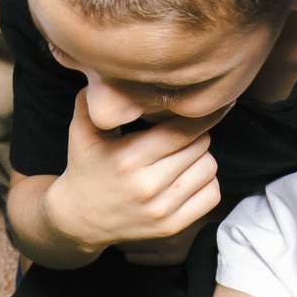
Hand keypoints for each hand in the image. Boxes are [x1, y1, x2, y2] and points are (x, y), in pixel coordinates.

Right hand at [46, 102, 223, 254]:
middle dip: (195, 134)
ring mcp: (162, 210)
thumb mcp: (82, 131)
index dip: (204, 113)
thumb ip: (93, 99)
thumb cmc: (85, 167)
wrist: (79, 220)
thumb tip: (109, 69)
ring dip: (202, 158)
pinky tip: (188, 177)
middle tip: (180, 134)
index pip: (183, 129)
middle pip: (201, 146)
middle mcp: (148, 187)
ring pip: (209, 169)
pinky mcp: (172, 227)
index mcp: (129, 158)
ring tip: (182, 156)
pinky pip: (212, 195)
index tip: (217, 101)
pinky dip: (207, 182)